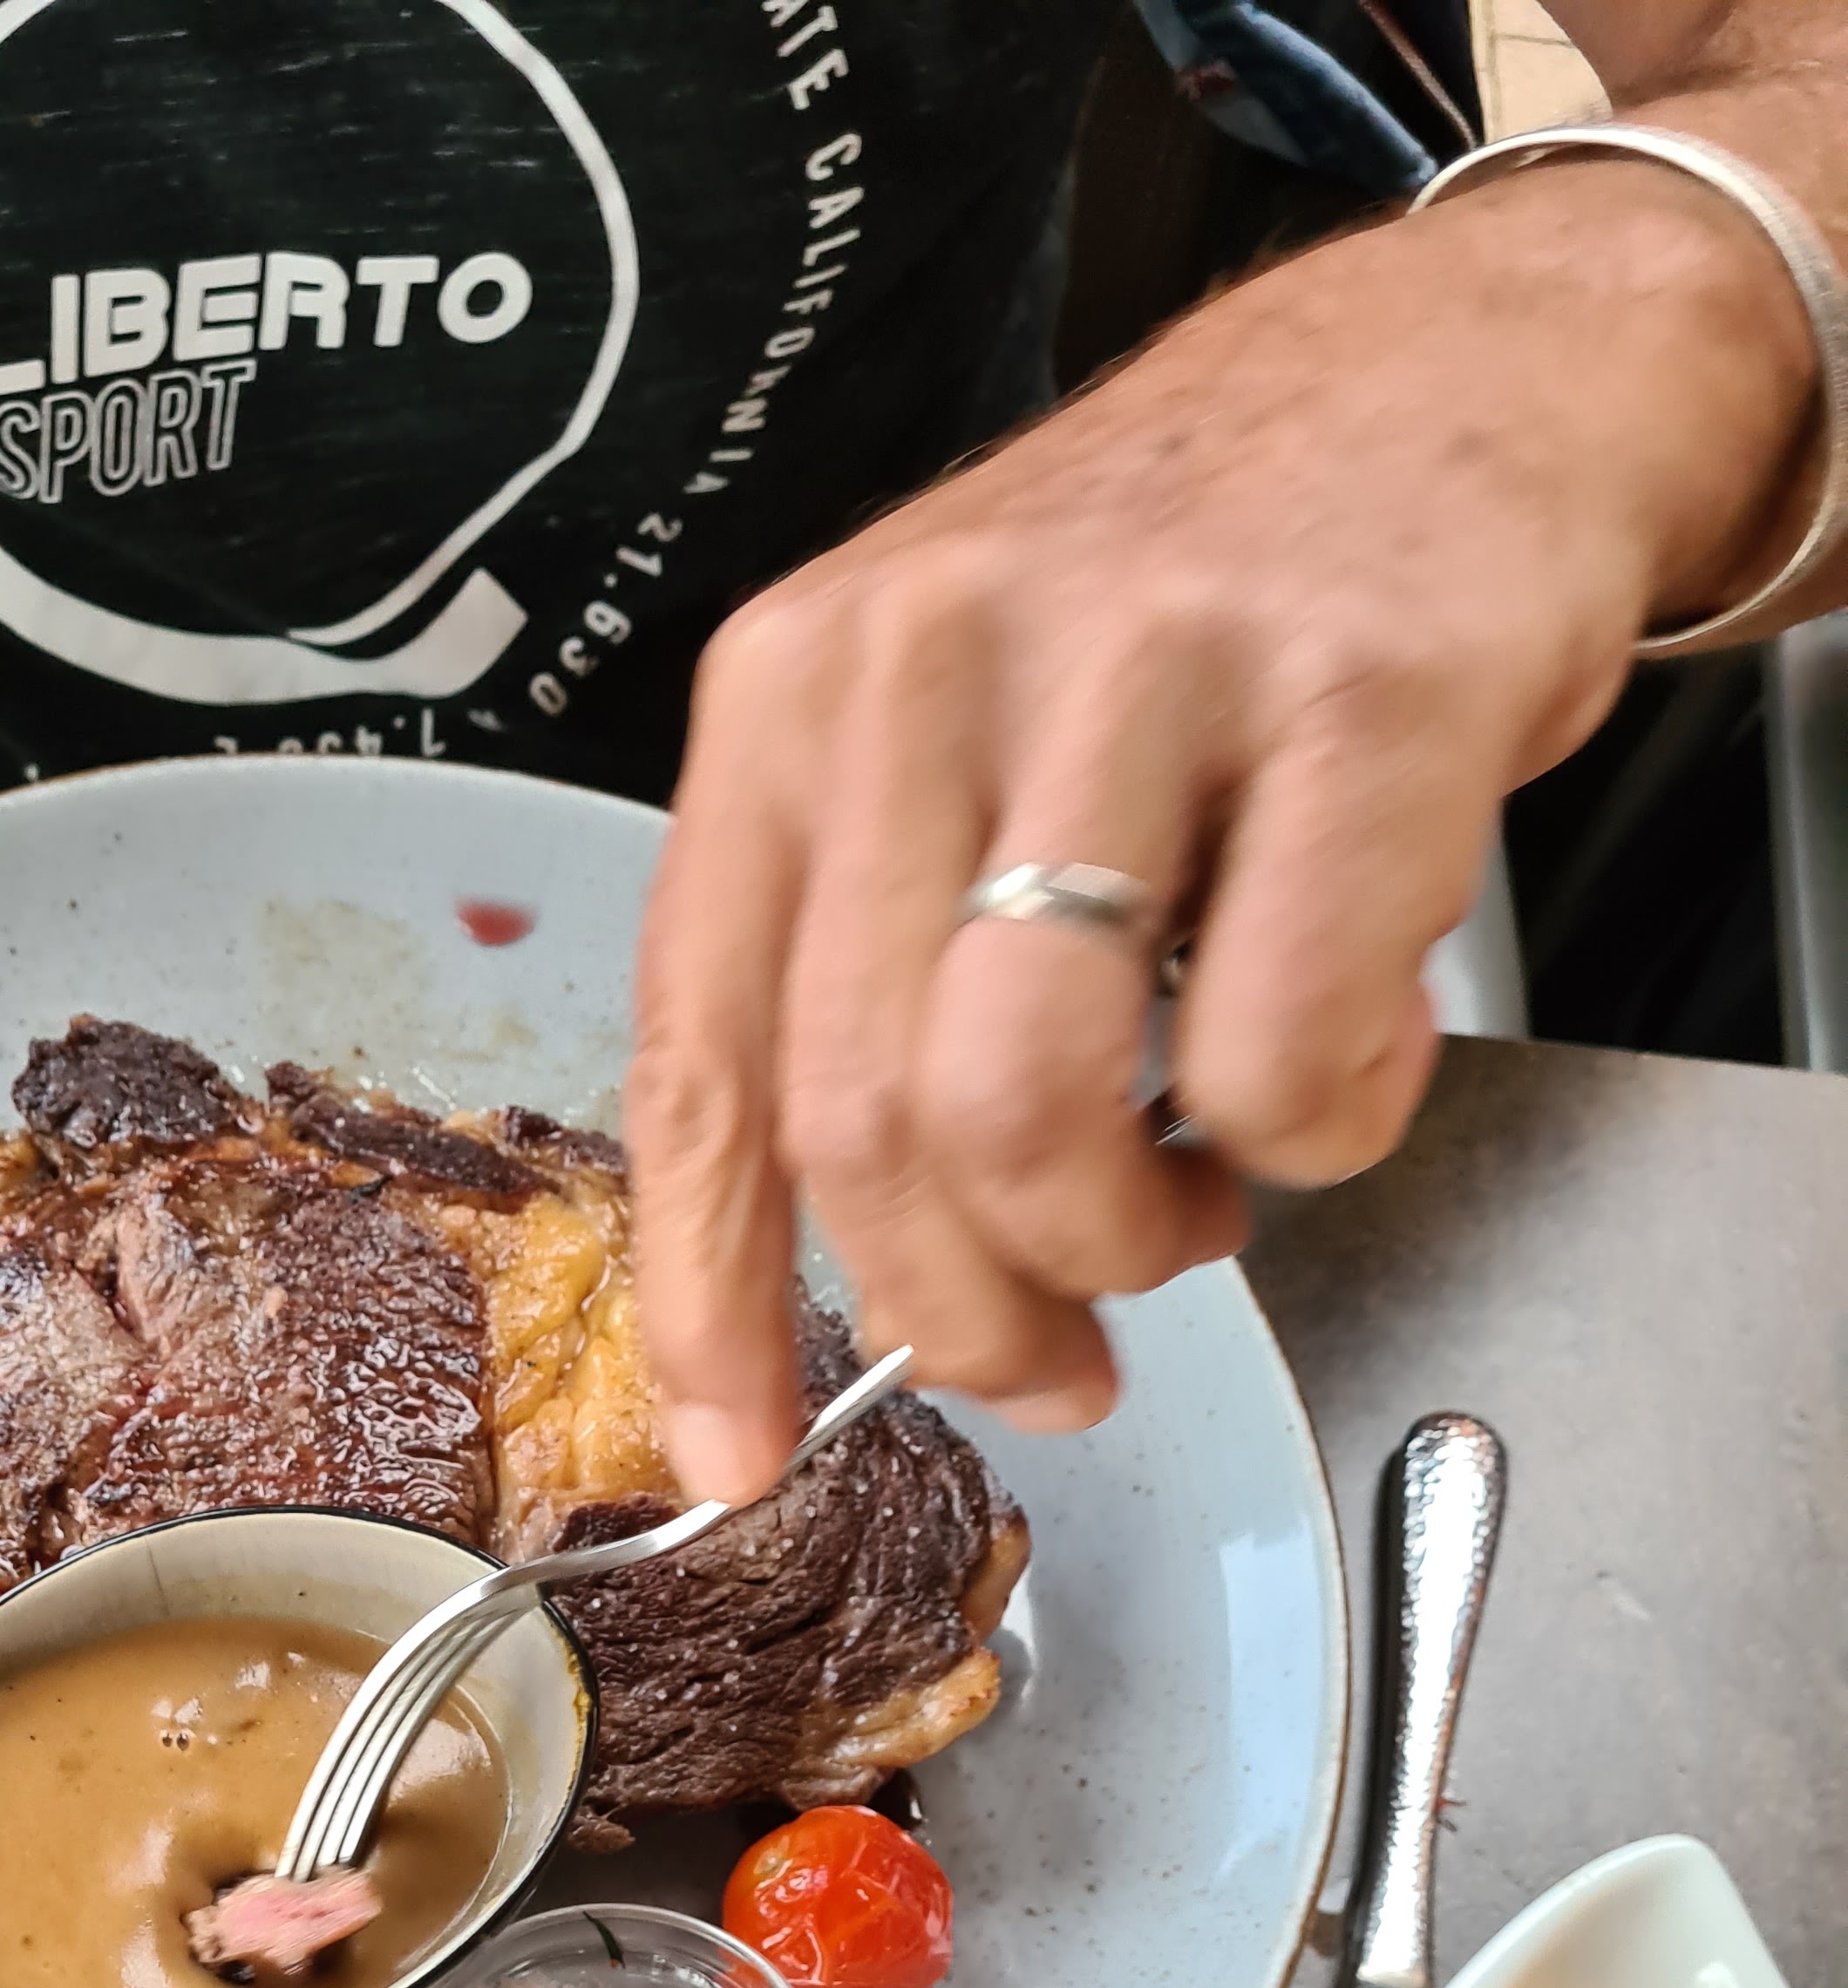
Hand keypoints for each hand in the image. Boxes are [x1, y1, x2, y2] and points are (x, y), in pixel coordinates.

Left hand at [625, 149, 1817, 1499]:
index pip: (700, 1056)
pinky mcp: (1349, 699)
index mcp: (791, 702)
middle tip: (1058, 1352)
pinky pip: (1273, 1056)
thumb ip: (878, 970)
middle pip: (863, 1121)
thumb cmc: (1189, 608)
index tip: (734, 1451)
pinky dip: (1312, 1133)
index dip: (706, 1298)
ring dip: (1116, 1241)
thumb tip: (863, 1273)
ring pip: (1026, 1106)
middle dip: (964, 1313)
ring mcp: (1134, 670)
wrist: (1454, 370)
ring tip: (1190, 1202)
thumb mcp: (955, 742)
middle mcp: (924, 667)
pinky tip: (1340, 1056)